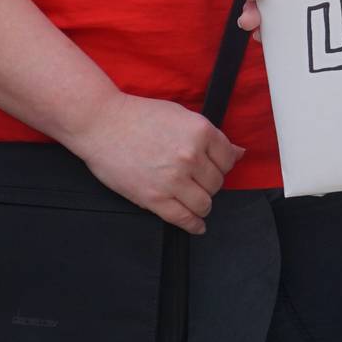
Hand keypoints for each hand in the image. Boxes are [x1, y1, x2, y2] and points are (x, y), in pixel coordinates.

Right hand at [63, 94, 244, 233]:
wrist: (102, 124)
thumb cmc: (139, 116)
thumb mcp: (181, 115)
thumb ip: (210, 136)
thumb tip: (239, 153)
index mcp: (200, 132)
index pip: (228, 159)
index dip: (221, 165)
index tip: (213, 167)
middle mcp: (190, 156)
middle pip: (217, 183)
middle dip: (210, 183)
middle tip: (196, 180)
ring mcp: (173, 179)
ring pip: (205, 203)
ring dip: (202, 204)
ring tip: (195, 200)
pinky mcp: (155, 198)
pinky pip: (184, 218)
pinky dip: (194, 225)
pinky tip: (197, 225)